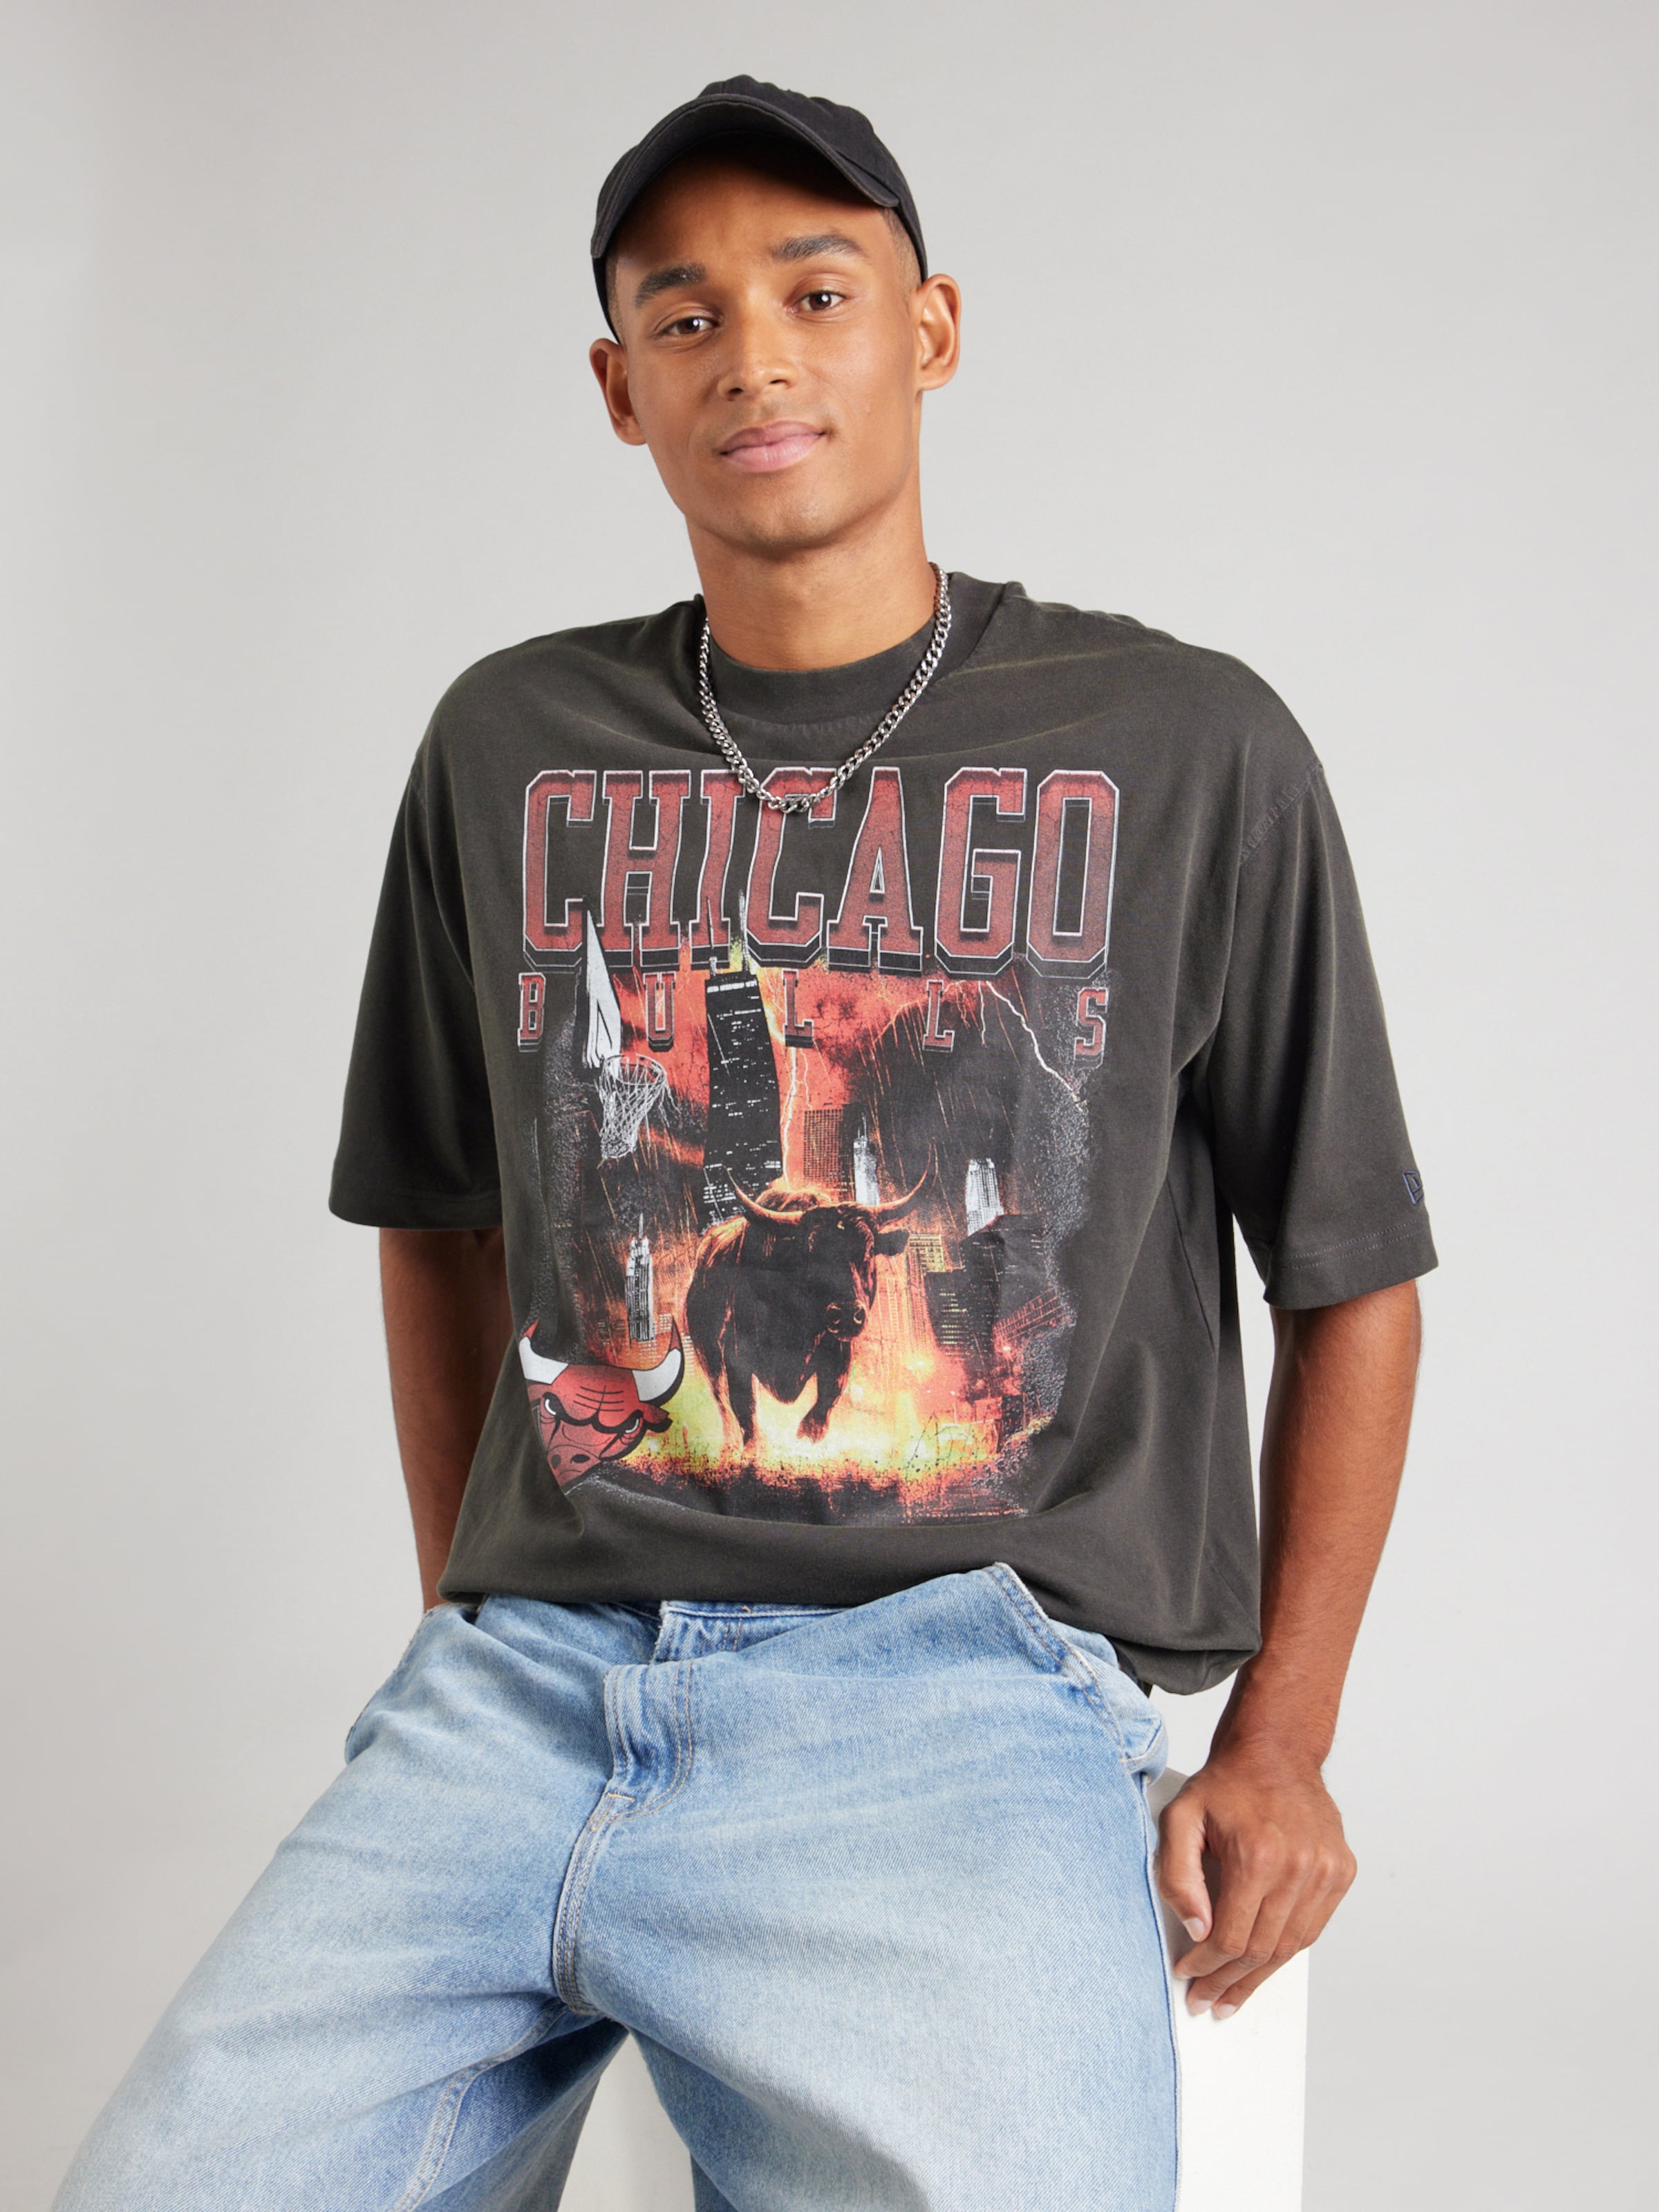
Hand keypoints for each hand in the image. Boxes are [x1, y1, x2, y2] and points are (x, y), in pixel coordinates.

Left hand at [1156, 1745, 1356, 2017]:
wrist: (1276, 1753)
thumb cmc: (1225, 1786)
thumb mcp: (1180, 1818)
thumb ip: (1179, 1875)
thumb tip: (1197, 1929)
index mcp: (1258, 1855)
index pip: (1230, 1936)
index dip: (1205, 1964)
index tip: (1186, 1975)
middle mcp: (1299, 1867)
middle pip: (1261, 1949)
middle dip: (1228, 1981)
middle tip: (1207, 1999)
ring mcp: (1326, 1871)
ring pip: (1290, 1947)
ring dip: (1258, 1977)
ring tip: (1232, 1995)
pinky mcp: (1342, 1872)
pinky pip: (1312, 1929)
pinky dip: (1286, 1950)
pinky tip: (1263, 1963)